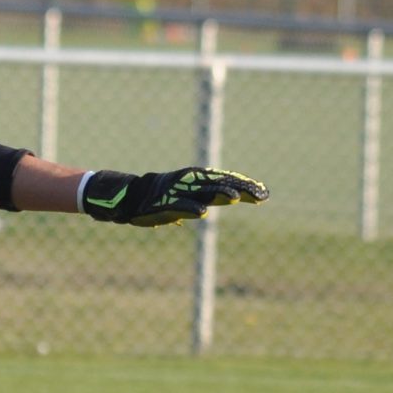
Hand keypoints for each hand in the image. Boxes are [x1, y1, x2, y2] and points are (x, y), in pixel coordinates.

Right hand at [81, 167, 269, 226]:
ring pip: (203, 192)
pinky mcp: (164, 203)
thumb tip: (221, 202)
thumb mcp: (185, 199)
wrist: (129, 197)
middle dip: (241, 189)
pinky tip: (202, 213)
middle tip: (261, 195)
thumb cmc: (160, 199)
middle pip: (220, 184)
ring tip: (236, 199)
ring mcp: (177, 192)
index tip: (264, 193)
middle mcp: (190, 183)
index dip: (245, 185)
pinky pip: (179, 205)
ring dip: (219, 194)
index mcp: (196, 180)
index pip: (226, 181)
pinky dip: (190, 208)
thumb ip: (202, 200)